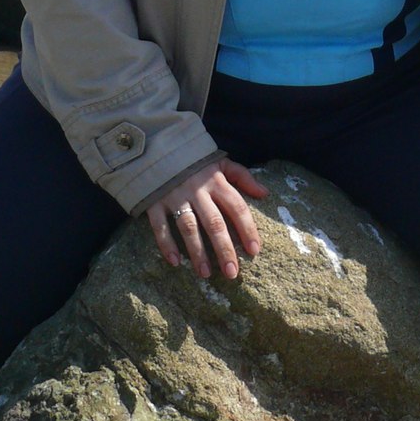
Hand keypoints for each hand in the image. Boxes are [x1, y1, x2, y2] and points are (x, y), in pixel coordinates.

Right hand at [147, 159, 268, 279]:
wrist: (156, 147)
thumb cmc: (193, 159)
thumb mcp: (220, 162)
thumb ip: (242, 176)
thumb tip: (264, 193)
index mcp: (216, 181)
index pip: (237, 207)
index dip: (247, 229)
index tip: (254, 251)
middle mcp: (197, 190)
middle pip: (214, 223)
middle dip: (224, 249)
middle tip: (232, 273)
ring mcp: (175, 197)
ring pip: (189, 227)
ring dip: (197, 251)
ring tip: (205, 273)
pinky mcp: (154, 202)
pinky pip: (160, 226)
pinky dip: (166, 244)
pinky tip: (174, 262)